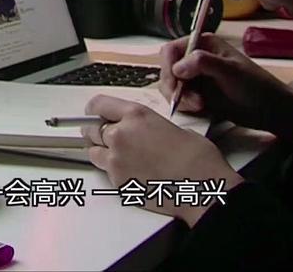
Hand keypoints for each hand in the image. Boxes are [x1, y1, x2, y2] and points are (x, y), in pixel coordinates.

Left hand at [82, 94, 242, 226]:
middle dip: (97, 132)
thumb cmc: (196, 158)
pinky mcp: (117, 181)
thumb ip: (149, 126)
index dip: (95, 111)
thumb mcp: (173, 127)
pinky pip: (105, 173)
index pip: (98, 105)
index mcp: (136, 115)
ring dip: (103, 152)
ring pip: (93, 152)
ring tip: (122, 158)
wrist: (201, 187)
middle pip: (91, 129)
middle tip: (109, 138)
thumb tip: (146, 132)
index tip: (94, 114)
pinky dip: (114, 172)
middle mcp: (120, 134)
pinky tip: (132, 173)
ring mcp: (116, 159)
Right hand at [158, 33, 292, 144]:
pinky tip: (201, 109)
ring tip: (200, 106)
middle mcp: (195, 58)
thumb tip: (177, 67)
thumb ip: (203, 63)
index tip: (177, 83)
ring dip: (180, 98)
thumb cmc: (255, 85)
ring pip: (171, 86)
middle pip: (167, 70)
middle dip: (175, 86)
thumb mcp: (230, 71)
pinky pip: (180, 99)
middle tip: (192, 101)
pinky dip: (185, 106)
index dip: (169, 66)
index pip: (171, 50)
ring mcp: (196, 77)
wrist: (269, 110)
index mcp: (203, 44)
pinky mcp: (197, 95)